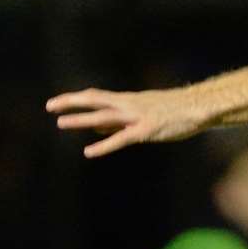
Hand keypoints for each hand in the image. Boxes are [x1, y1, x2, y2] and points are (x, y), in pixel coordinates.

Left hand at [45, 86, 203, 157]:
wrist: (198, 108)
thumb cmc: (173, 111)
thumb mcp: (143, 112)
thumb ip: (117, 122)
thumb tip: (94, 128)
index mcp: (128, 100)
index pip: (97, 96)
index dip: (77, 98)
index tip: (57, 102)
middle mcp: (129, 105)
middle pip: (95, 100)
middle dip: (72, 102)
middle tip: (49, 106)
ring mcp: (137, 117)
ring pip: (103, 117)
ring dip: (81, 119)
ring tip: (60, 123)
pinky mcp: (146, 131)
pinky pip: (121, 139)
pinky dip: (103, 145)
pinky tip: (89, 152)